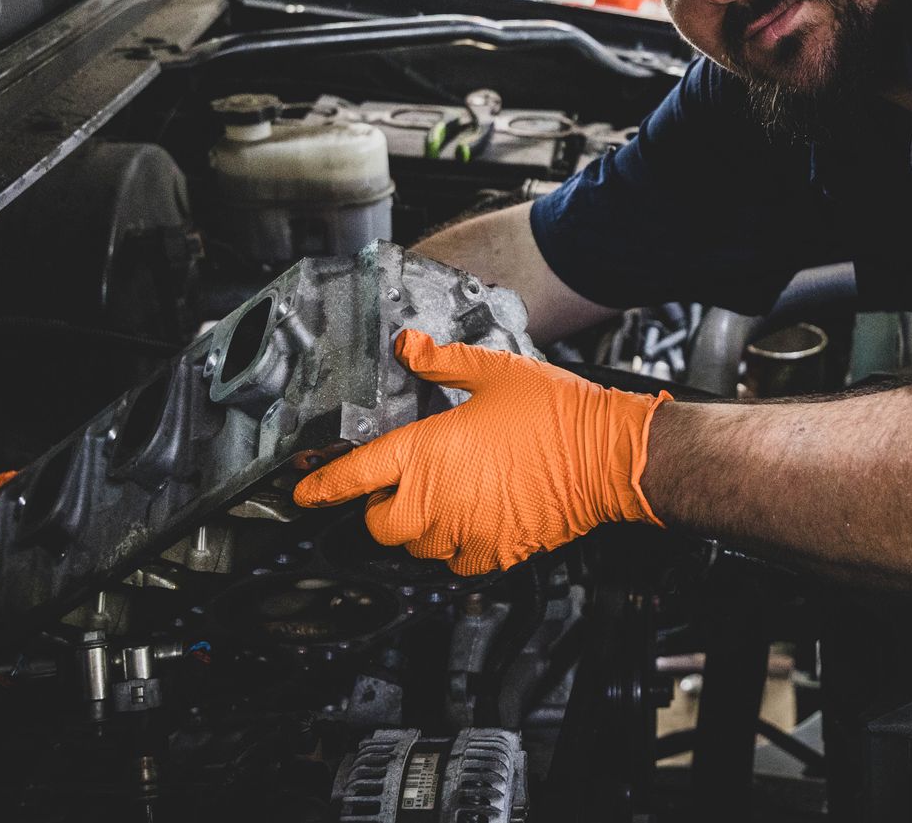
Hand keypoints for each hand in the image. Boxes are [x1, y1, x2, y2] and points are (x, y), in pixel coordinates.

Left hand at [292, 330, 669, 575]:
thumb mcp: (494, 372)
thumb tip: (409, 347)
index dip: (321, 487)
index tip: (304, 493)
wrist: (607, 458)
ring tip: (441, 500)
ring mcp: (463, 533)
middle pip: (378, 523)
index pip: (354, 477)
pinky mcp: (493, 554)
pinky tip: (471, 521)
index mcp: (426, 452)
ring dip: (416, 528)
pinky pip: (454, 563)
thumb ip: (442, 362)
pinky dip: (453, 547)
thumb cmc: (556, 414)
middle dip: (379, 507)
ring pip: (414, 546)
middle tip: (399, 485)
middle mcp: (436, 500)